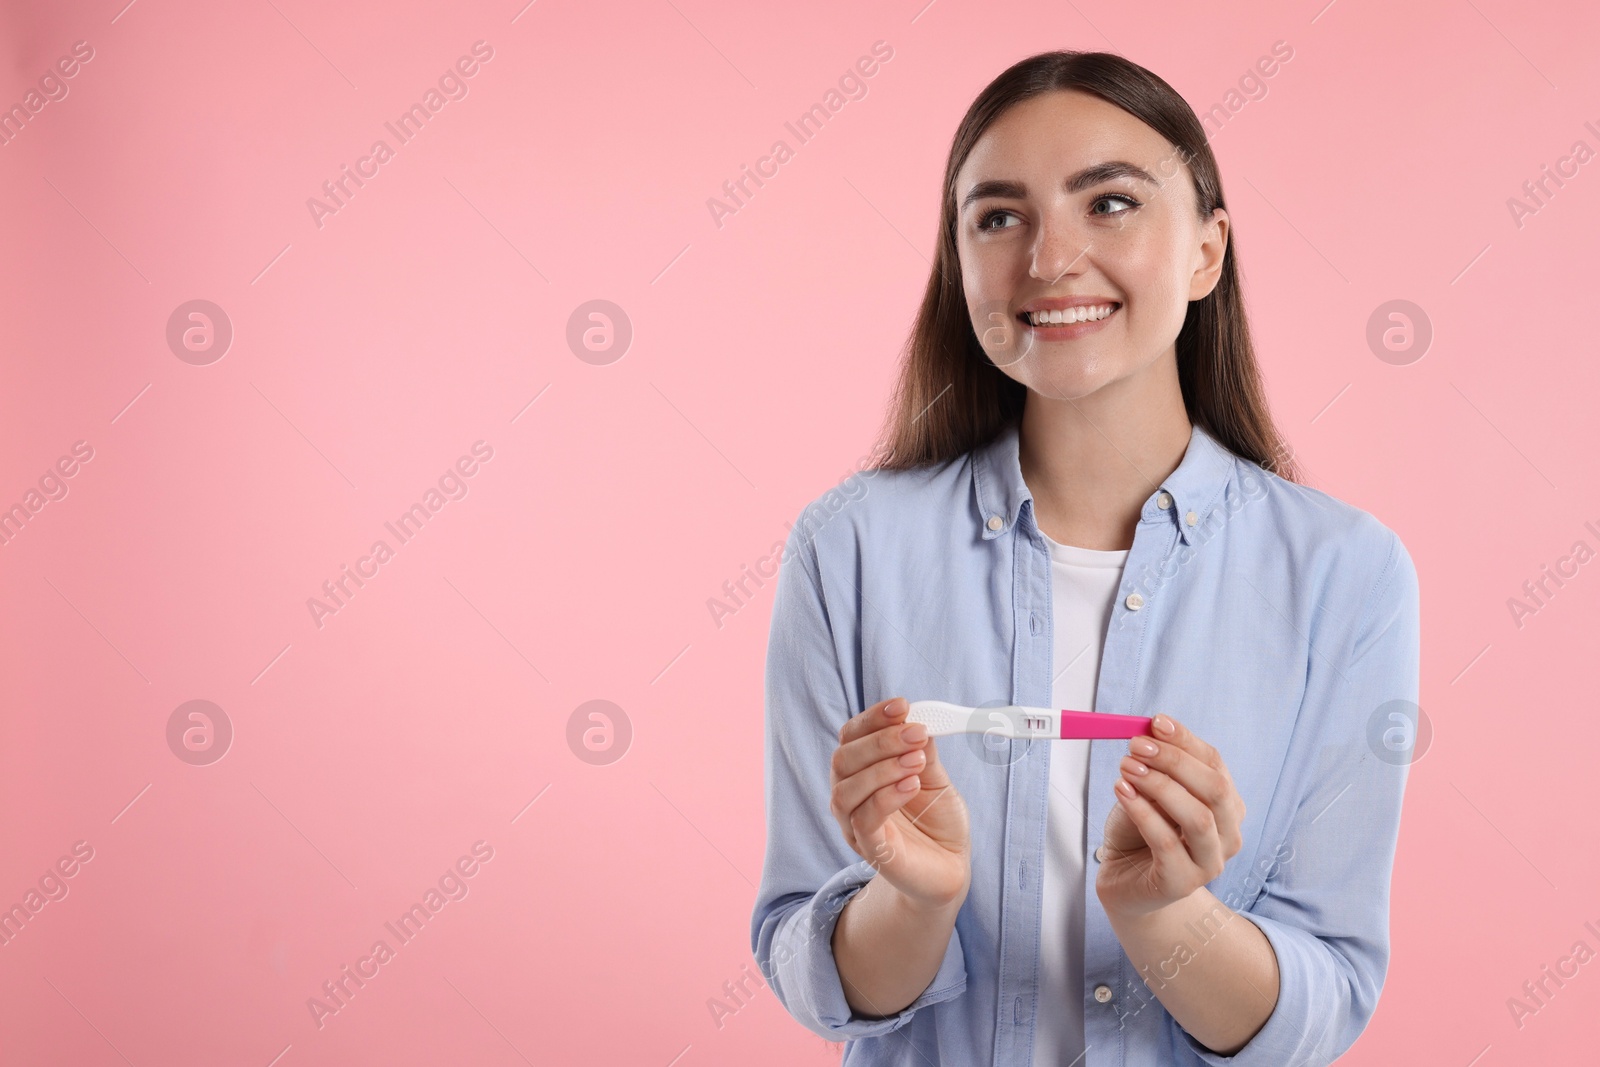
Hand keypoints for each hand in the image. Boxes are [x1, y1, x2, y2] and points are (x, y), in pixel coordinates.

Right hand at [830, 697, 970, 909]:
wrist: (950, 867)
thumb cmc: (937, 820)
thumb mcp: (935, 778)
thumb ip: (923, 752)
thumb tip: (918, 721)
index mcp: (862, 771)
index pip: (851, 736)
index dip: (872, 718)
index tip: (901, 706)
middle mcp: (851, 795)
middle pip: (843, 758)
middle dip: (880, 741)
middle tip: (916, 733)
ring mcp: (855, 824)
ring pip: (846, 789)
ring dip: (882, 768)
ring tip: (917, 760)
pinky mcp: (870, 849)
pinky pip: (863, 819)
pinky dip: (886, 796)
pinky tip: (911, 784)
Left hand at [1095, 715, 1245, 920]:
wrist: (1126, 880)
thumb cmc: (1140, 831)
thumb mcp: (1148, 791)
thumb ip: (1156, 765)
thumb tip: (1151, 729)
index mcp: (1227, 805)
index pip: (1215, 764)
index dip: (1186, 740)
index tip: (1156, 722)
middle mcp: (1228, 834)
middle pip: (1215, 789)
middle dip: (1175, 761)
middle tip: (1137, 745)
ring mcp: (1209, 863)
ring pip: (1197, 817)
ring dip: (1160, 785)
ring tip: (1127, 767)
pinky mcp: (1182, 883)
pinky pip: (1167, 842)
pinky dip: (1143, 812)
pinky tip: (1122, 792)